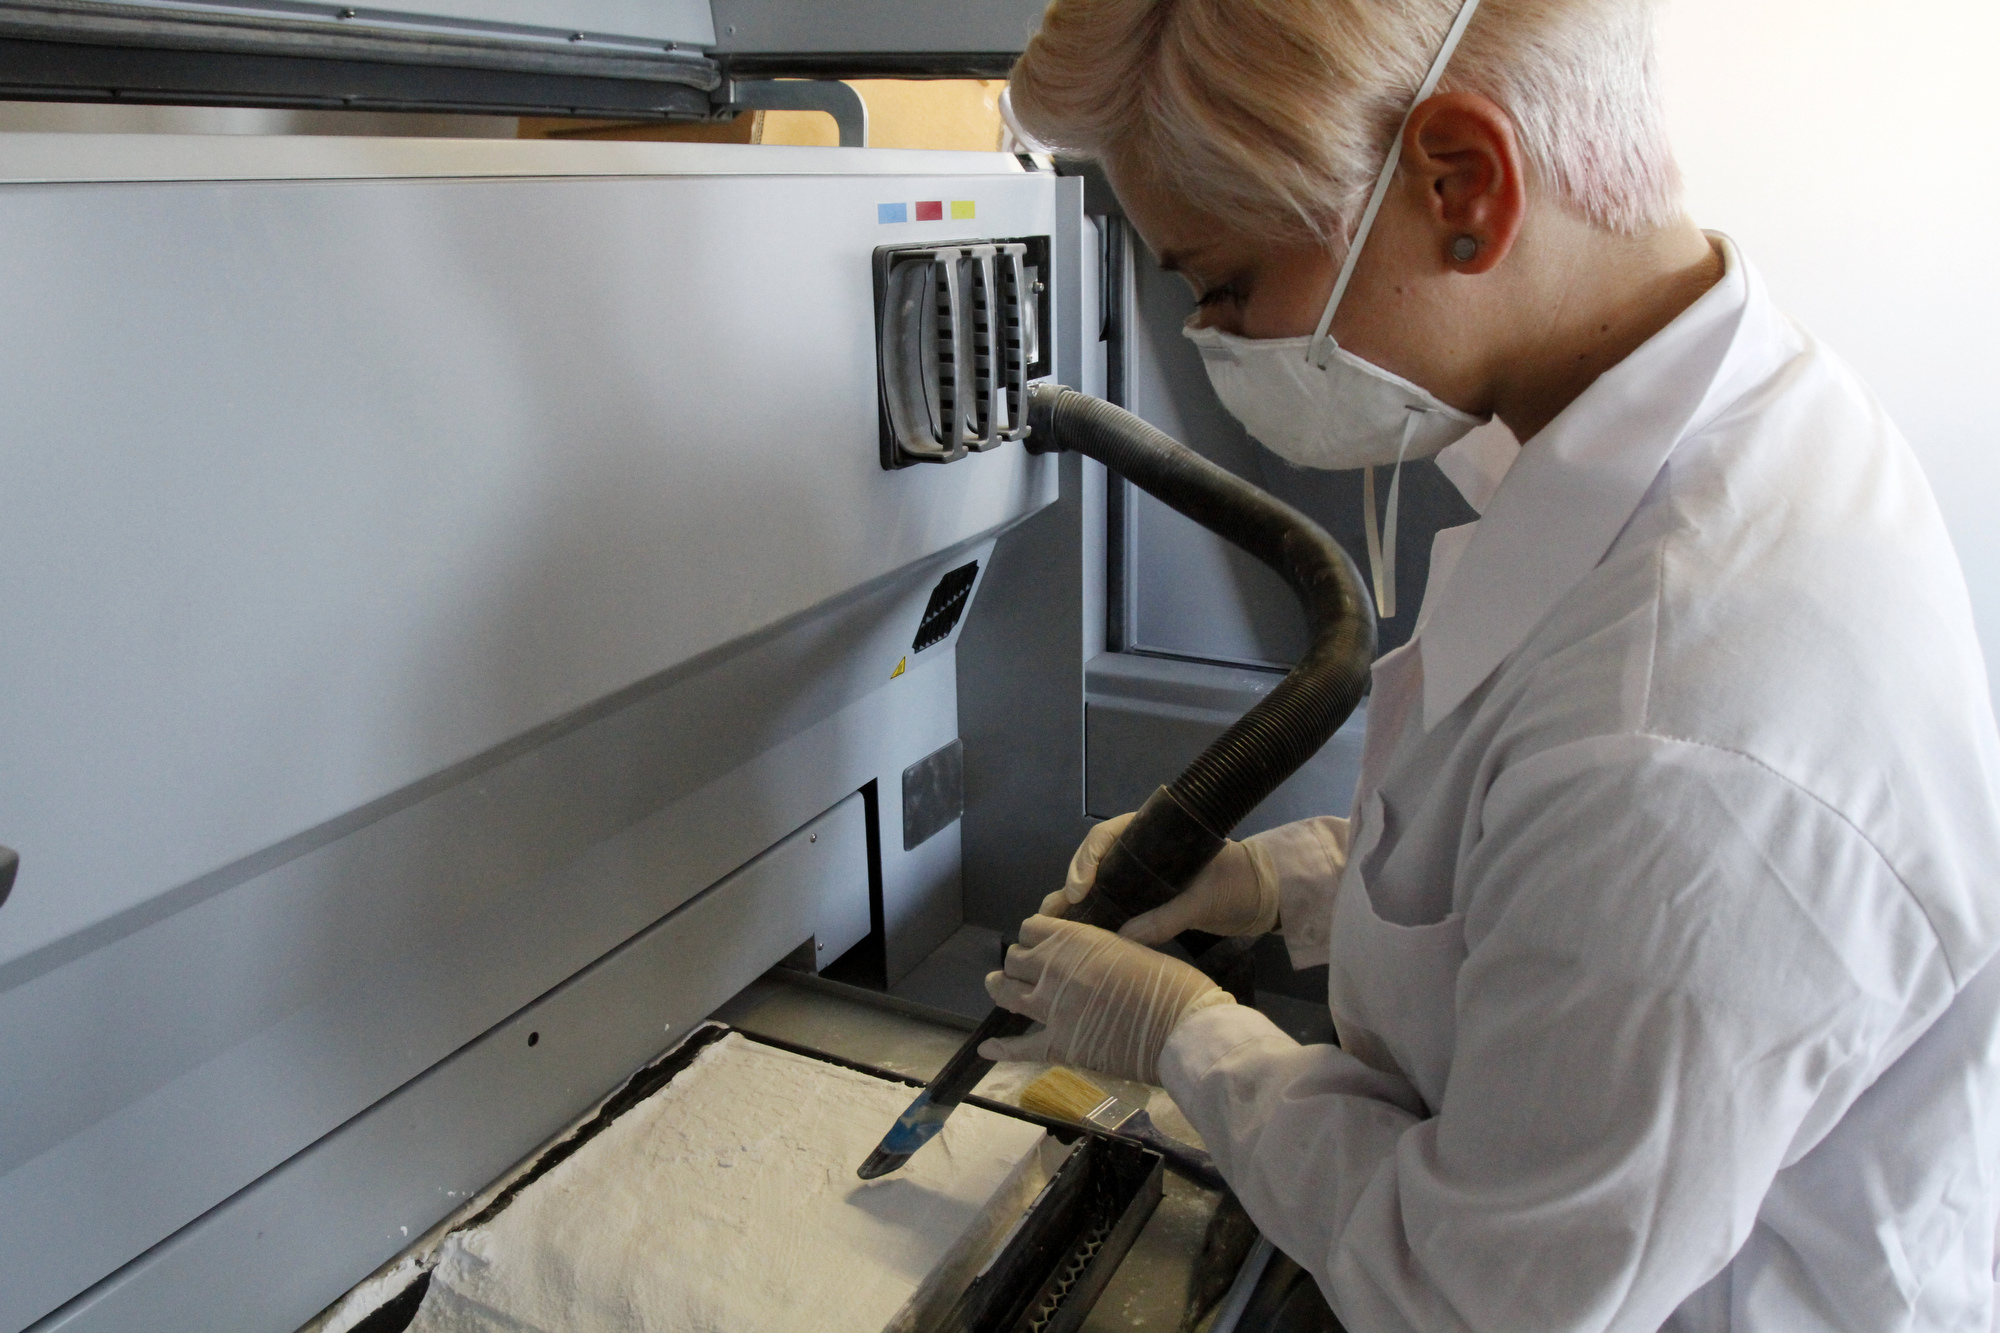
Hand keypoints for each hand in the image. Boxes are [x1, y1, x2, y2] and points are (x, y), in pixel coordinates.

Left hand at [979, 915, 1232, 1084]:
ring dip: (1000, 988)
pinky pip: (1019, 1047)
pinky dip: (1001, 1048)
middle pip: (1015, 958)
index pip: (1031, 927)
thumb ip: (1101, 950)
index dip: (1034, 936)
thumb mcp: (1134, 948)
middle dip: (1019, 962)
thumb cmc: (1172, 985)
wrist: (1182, 1030)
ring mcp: (1051, 1008)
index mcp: (1076, 939)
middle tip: (1027, 970)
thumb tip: (1091, 957)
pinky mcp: (1058, 1046)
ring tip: (997, 986)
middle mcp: (1055, 968)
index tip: (1041, 944)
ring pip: (1005, 992)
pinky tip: (986, 1048)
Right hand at [1042, 813, 1278, 944]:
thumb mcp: (1206, 899)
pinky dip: (1093, 916)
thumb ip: (1169, 916)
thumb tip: (1126, 936)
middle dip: (1073, 883)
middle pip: (1095, 860)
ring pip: (1099, 882)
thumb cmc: (1237, 883)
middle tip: (1057, 910)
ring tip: (1051, 923)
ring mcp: (1140, 875)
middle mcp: (1142, 851)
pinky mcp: (1144, 898)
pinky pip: (1112, 902)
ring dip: (1075, 901)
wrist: (1261, 898)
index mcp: (1155, 834)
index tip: (1080, 887)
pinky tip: (1074, 934)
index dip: (1088, 859)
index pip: (1109, 835)